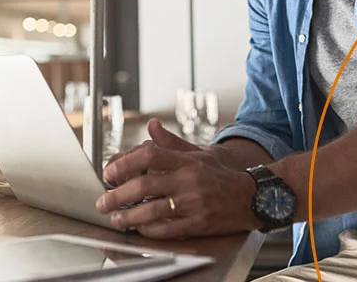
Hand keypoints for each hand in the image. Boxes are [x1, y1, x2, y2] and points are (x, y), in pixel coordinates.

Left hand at [95, 118, 259, 238]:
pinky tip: (139, 228)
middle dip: (117, 195)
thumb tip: (151, 126)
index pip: (149, 156)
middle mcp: (188, 181)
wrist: (253, 196)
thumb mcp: (199, 152)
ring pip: (152, 211)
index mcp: (186, 161)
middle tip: (103, 201)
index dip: (124, 163)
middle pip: (144, 186)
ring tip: (116, 218)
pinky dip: (148, 230)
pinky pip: (167, 229)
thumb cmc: (222, 175)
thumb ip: (171, 143)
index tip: (109, 172)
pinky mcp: (198, 224)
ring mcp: (193, 204)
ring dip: (128, 216)